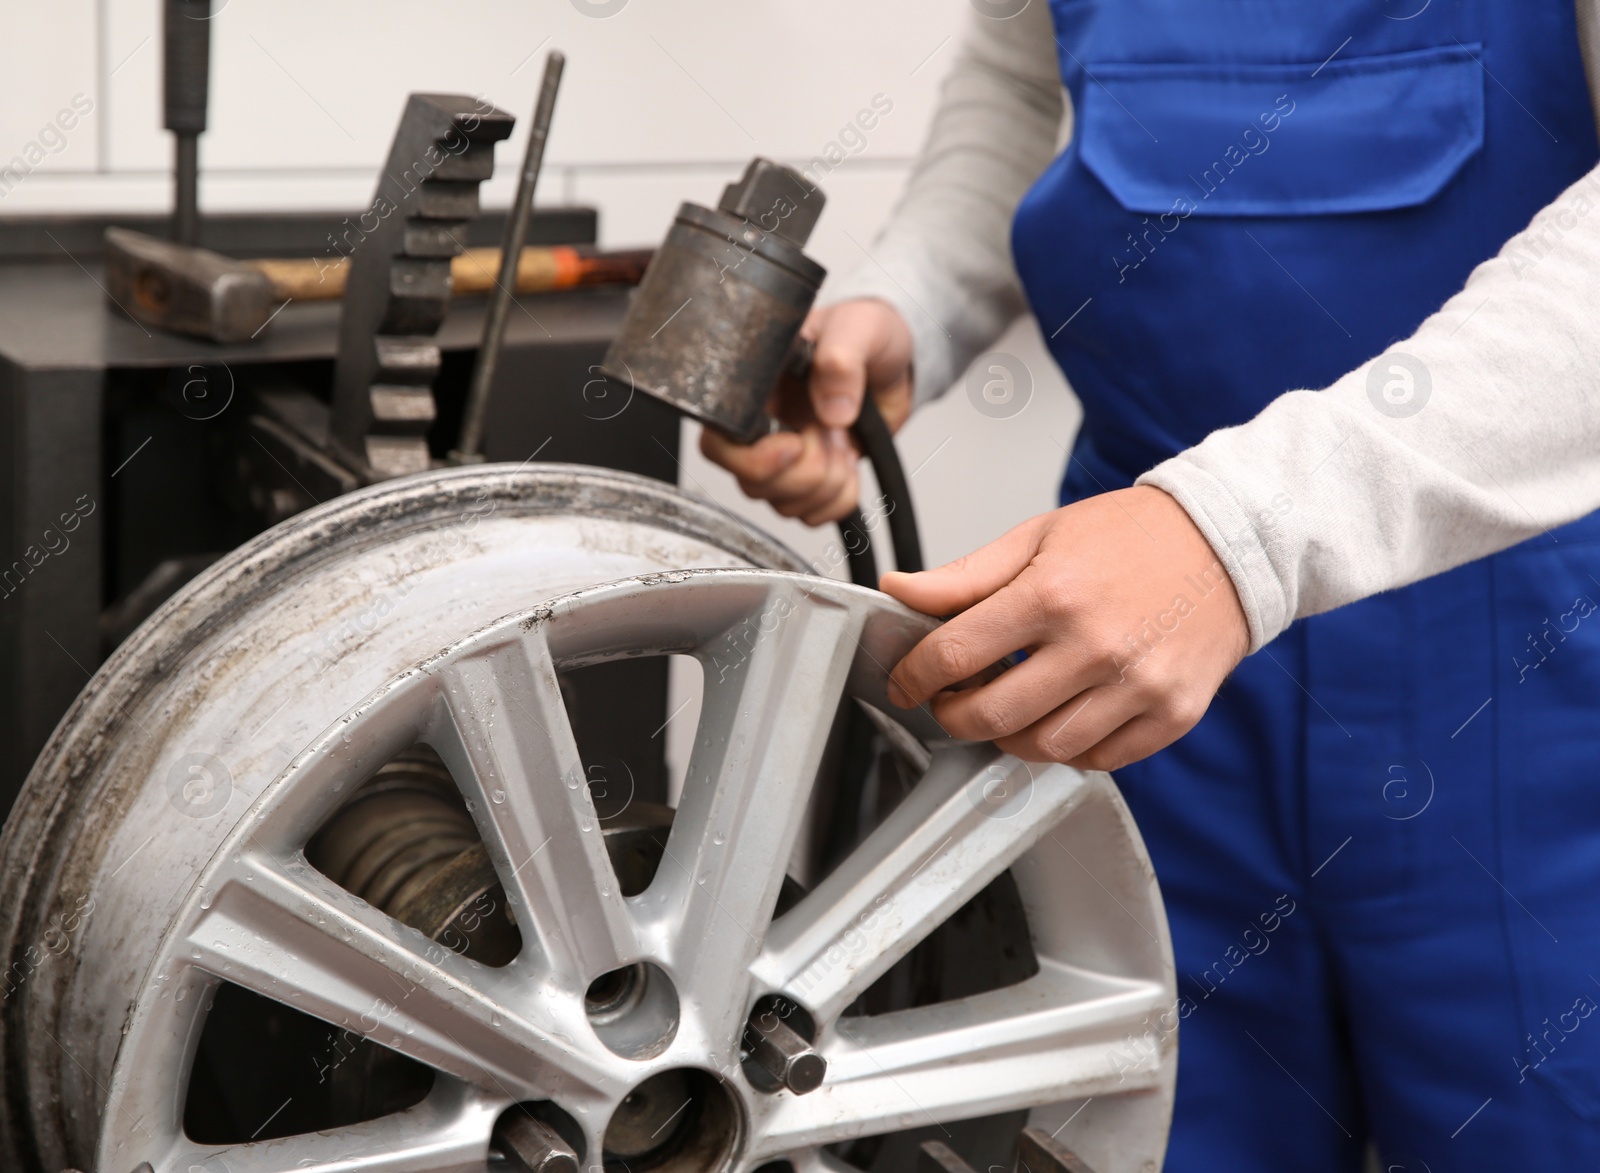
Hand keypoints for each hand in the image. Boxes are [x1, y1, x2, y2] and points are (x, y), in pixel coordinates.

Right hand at [700, 298, 913, 524]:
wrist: (894, 363)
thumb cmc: (863, 332)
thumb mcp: (857, 327)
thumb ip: (841, 358)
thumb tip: (832, 410)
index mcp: (753, 392)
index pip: (718, 444)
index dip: (753, 459)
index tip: (794, 443)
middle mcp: (759, 431)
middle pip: (753, 485)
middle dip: (807, 469)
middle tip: (833, 432)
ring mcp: (782, 462)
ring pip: (784, 506)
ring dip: (828, 481)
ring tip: (844, 439)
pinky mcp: (809, 483)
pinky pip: (814, 514)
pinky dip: (841, 496)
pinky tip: (849, 460)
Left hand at [880, 486, 1250, 770]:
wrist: (1229, 543)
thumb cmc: (1131, 537)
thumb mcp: (1037, 538)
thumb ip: (963, 577)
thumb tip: (897, 591)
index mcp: (1053, 594)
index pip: (954, 656)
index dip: (914, 676)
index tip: (907, 681)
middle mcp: (1096, 646)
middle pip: (991, 716)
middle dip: (953, 716)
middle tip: (950, 701)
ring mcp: (1138, 686)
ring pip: (1043, 748)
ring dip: (1007, 736)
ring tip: (1006, 705)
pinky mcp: (1172, 715)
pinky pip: (1099, 759)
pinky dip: (1068, 748)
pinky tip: (1060, 715)